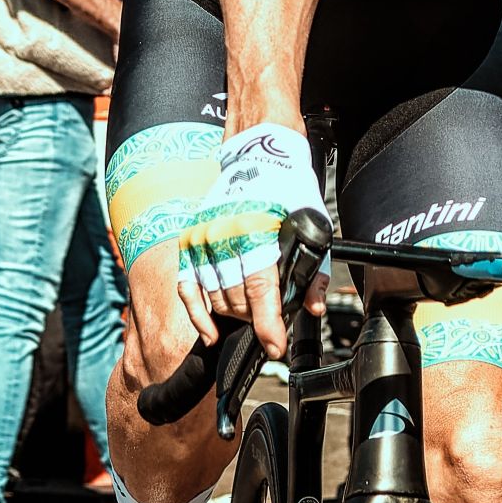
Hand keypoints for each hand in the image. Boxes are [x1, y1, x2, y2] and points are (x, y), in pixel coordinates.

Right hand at [174, 121, 327, 358]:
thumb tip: (312, 308)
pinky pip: (187, 289)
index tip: (274, 347)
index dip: (268, 326)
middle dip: (257, 318)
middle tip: (272, 316)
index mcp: (257, 231)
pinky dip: (198, 315)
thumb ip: (314, 270)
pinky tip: (210, 332)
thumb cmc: (288, 189)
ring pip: (215, 299)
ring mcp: (202, 238)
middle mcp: (225, 235)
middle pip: (238, 300)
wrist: (256, 154)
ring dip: (235, 315)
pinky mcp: (189, 240)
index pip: (260, 291)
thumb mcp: (312, 224)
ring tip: (252, 311)